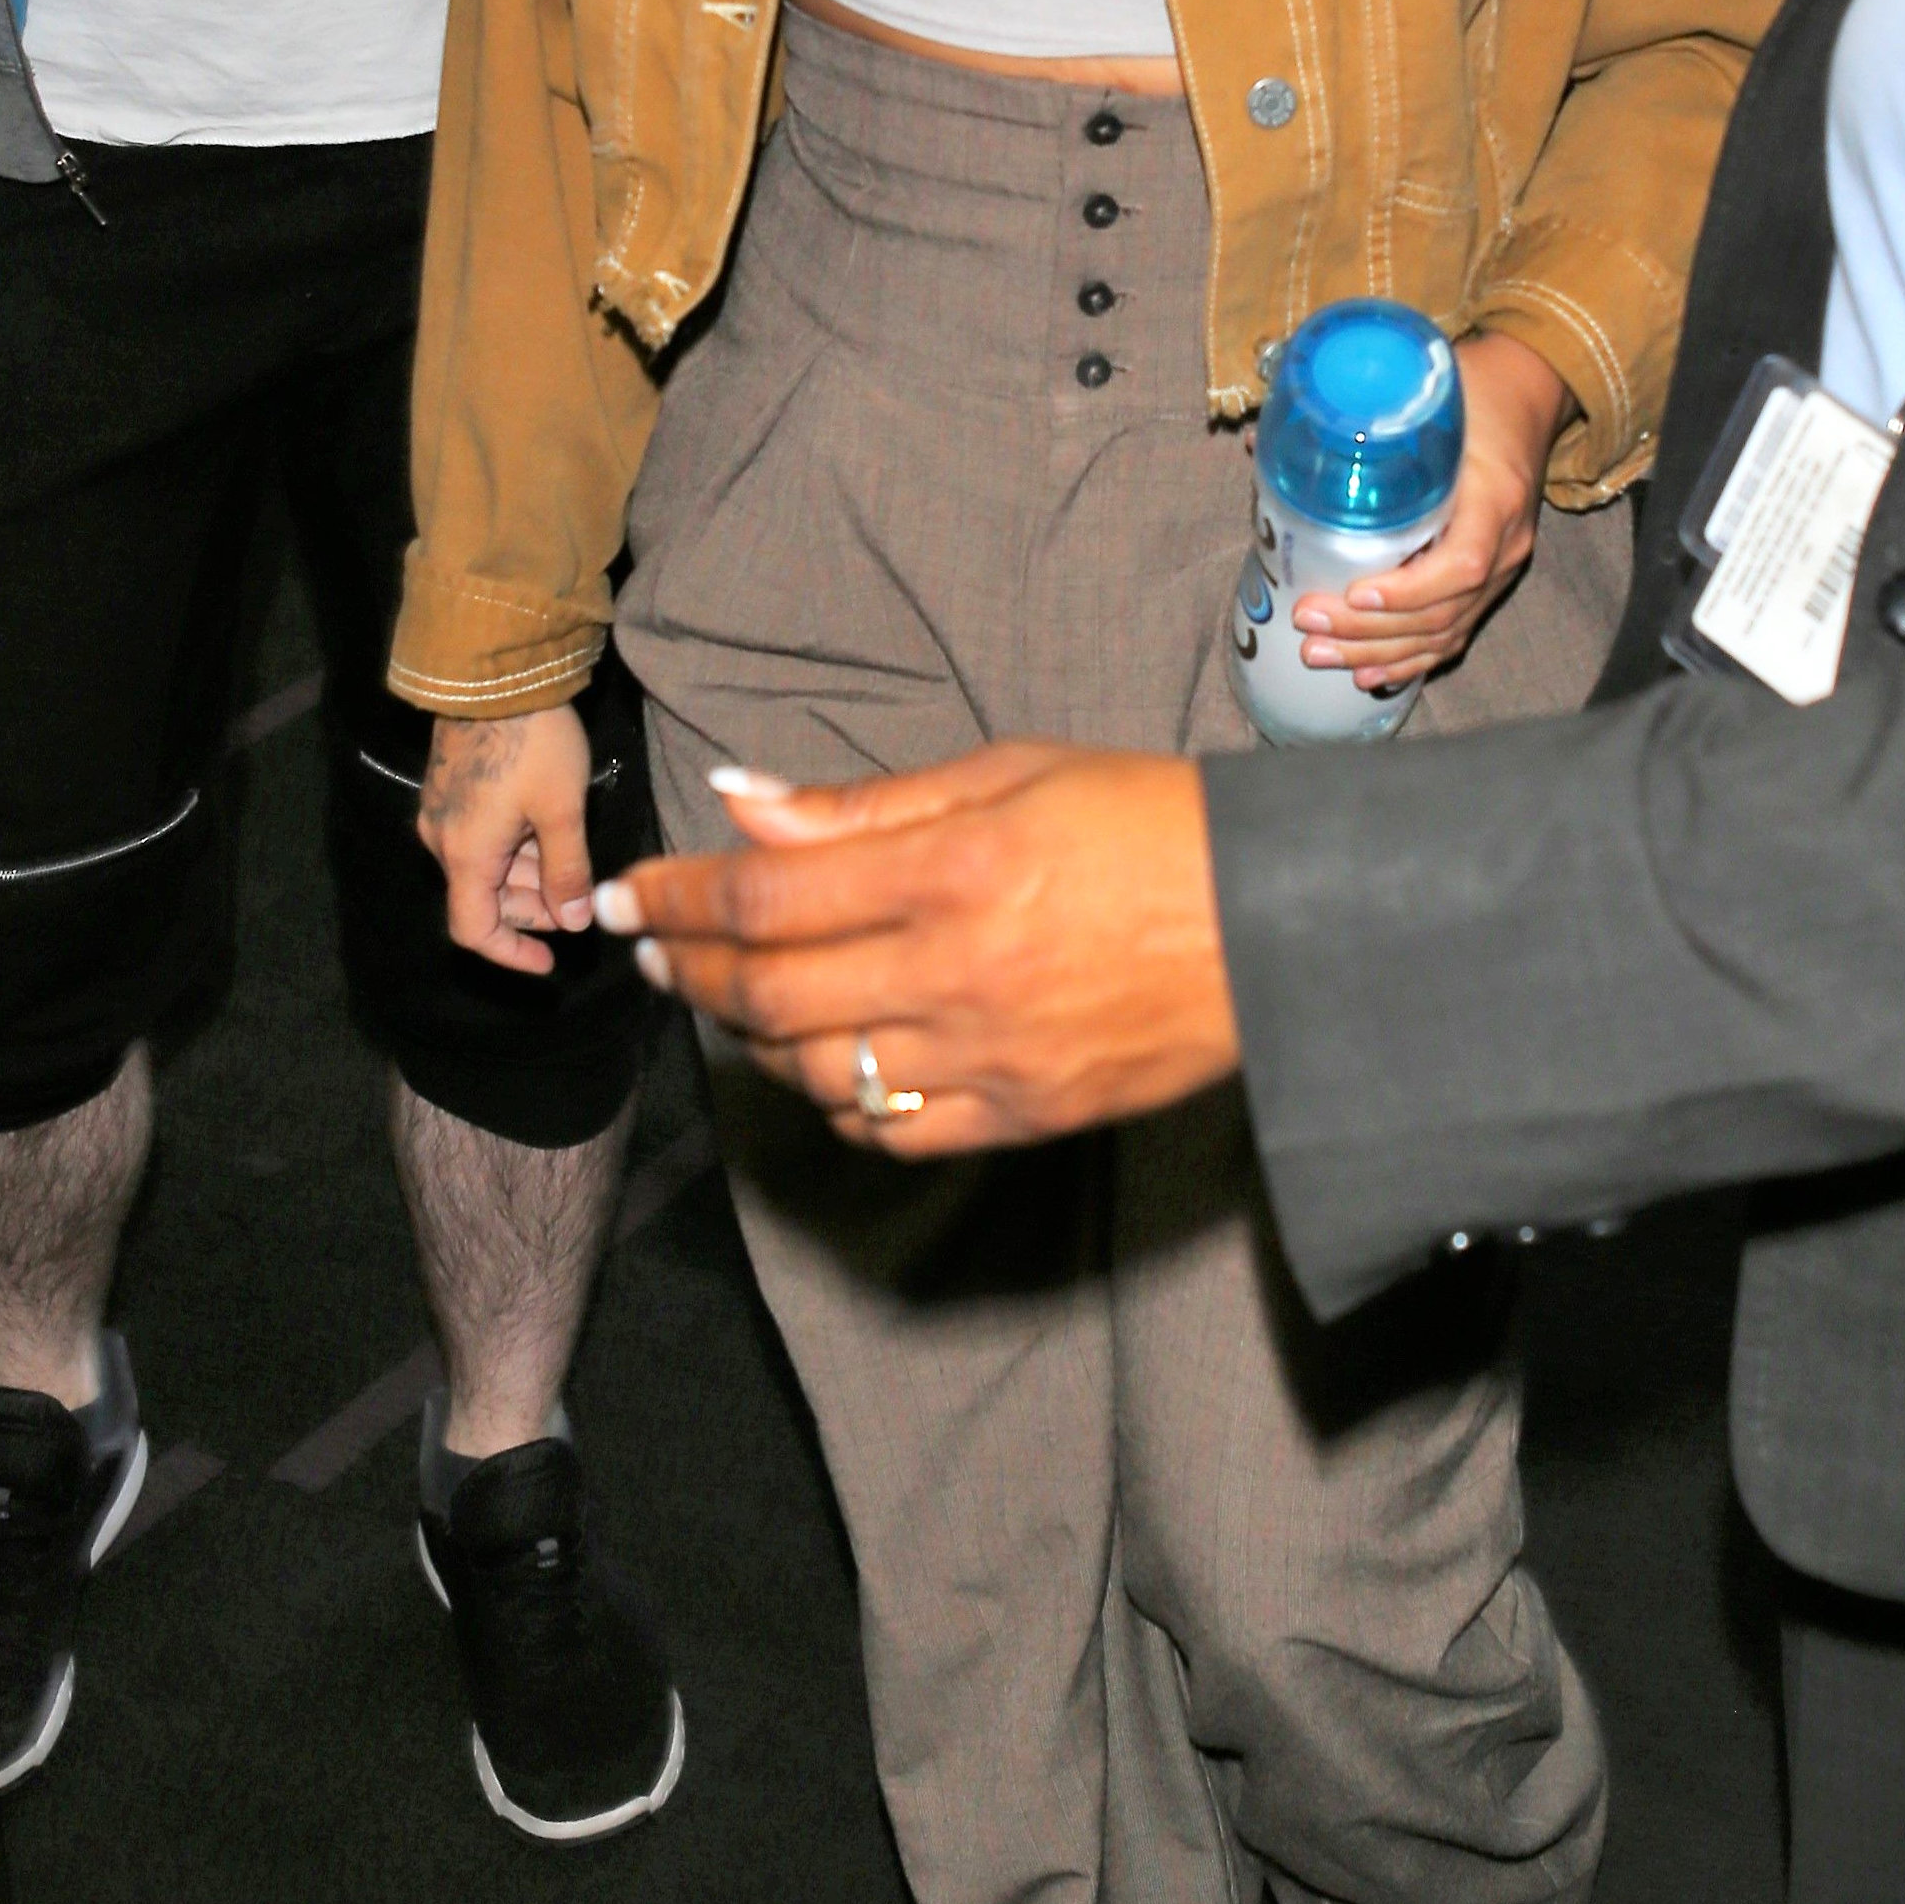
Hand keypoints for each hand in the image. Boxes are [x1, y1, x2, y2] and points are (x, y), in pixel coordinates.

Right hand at [418, 702, 596, 973]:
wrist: (495, 671)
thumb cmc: (533, 743)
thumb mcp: (562, 811)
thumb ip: (568, 871)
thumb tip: (576, 921)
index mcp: (465, 855)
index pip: (474, 930)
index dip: (512, 953)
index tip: (551, 960)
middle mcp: (442, 840)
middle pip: (484, 899)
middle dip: (533, 908)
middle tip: (580, 899)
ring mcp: (442, 812)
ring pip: (485, 866)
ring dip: (527, 875)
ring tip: (573, 860)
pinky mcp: (450, 788)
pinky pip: (480, 836)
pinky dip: (515, 847)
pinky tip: (550, 830)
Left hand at [599, 748, 1233, 1155]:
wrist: (1277, 922)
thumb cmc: (1147, 822)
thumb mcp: (1010, 773)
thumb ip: (866, 805)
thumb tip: (744, 806)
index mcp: (954, 869)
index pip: (765, 897)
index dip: (676, 898)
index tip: (627, 897)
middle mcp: (959, 971)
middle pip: (769, 994)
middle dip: (690, 971)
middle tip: (655, 950)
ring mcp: (989, 1058)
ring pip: (816, 1071)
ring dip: (751, 1036)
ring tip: (735, 998)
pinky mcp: (1022, 1116)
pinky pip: (890, 1131)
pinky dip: (835, 1100)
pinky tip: (823, 1062)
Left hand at [1298, 332, 1571, 693]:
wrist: (1527, 395)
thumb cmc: (1474, 390)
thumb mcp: (1428, 390)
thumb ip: (1356, 414)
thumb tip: (1261, 441)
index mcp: (1497, 497)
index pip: (1462, 564)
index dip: (1408, 590)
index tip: (1354, 591)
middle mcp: (1508, 543)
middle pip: (1442, 611)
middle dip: (1369, 629)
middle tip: (1306, 623)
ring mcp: (1504, 568)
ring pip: (1444, 633)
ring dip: (1379, 653)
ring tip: (1318, 654)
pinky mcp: (1492, 580)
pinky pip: (1454, 634)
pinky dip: (1410, 660)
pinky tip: (1369, 674)